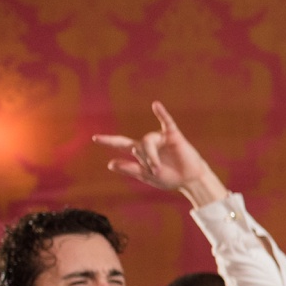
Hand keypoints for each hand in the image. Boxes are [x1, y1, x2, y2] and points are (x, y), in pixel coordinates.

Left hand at [92, 102, 227, 207]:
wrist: (191, 180)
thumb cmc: (171, 179)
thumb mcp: (147, 176)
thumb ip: (130, 169)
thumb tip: (110, 164)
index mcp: (142, 152)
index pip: (122, 144)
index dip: (109, 141)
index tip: (95, 139)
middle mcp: (150, 143)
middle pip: (137, 146)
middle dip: (144, 160)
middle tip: (156, 171)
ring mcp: (161, 138)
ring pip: (148, 142)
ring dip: (151, 155)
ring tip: (158, 167)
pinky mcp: (174, 135)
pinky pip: (167, 122)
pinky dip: (162, 114)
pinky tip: (156, 105)